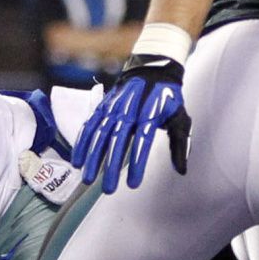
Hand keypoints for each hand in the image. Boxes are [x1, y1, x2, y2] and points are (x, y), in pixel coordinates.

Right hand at [71, 53, 190, 193]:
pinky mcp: (102, 108)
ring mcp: (112, 108)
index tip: (133, 184)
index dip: (137, 163)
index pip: (142, 141)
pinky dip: (81, 144)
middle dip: (110, 166)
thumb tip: (182, 171)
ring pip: (99, 135)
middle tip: (108, 189)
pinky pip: (88, 127)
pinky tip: (76, 161)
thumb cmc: (167, 98)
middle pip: (117, 141)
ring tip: (87, 178)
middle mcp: (128, 110)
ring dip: (92, 158)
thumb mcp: (180, 118)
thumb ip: (180, 145)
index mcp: (150, 113)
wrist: (152, 69)